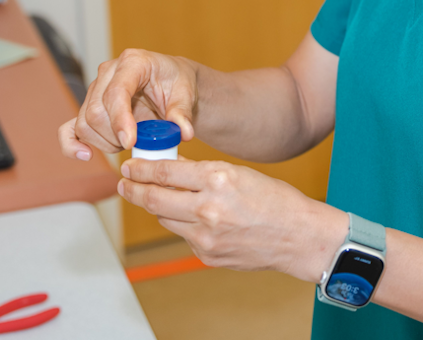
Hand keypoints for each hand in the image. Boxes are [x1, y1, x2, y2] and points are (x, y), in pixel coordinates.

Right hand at [58, 48, 198, 160]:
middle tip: (138, 142)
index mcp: (132, 62)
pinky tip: (85, 155)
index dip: (120, 119)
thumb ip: (183, 112)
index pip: (116, 92)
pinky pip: (70, 128)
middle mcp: (108, 73)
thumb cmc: (176, 83)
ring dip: (104, 142)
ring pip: (84, 124)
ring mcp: (96, 90)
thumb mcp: (186, 93)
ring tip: (129, 142)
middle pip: (95, 111)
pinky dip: (72, 144)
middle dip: (115, 135)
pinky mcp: (89, 108)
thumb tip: (183, 132)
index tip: (130, 141)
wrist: (171, 83)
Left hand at [117, 157, 345, 281]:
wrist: (298, 236)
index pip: (165, 172)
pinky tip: (196, 218)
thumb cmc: (274, 199)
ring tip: (156, 197)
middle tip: (124, 183)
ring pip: (165, 218)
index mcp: (218, 179)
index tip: (129, 166)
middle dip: (133, 190)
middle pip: (154, 199)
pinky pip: (184, 235)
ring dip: (159, 207)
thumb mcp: (237, 173)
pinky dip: (184, 224)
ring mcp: (206, 236)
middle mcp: (208, 208)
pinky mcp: (206, 256)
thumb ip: (202, 173)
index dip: (141, 169)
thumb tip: (171, 169)